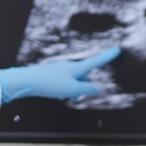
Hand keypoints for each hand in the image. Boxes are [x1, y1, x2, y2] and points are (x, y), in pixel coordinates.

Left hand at [0, 46, 121, 102]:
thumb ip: (87, 89)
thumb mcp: (73, 89)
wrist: (28, 81)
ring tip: (61, 95)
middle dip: (82, 87)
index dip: (107, 57)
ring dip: (72, 91)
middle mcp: (69, 67)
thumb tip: (96, 88)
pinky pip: (64, 84)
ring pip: (74, 83)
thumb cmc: (50, 84)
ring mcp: (61, 71)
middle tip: (72, 95)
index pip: (96, 61)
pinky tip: (55, 95)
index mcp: (77, 68)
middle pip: (84, 77)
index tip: (117, 49)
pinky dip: (63, 91)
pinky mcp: (53, 76)